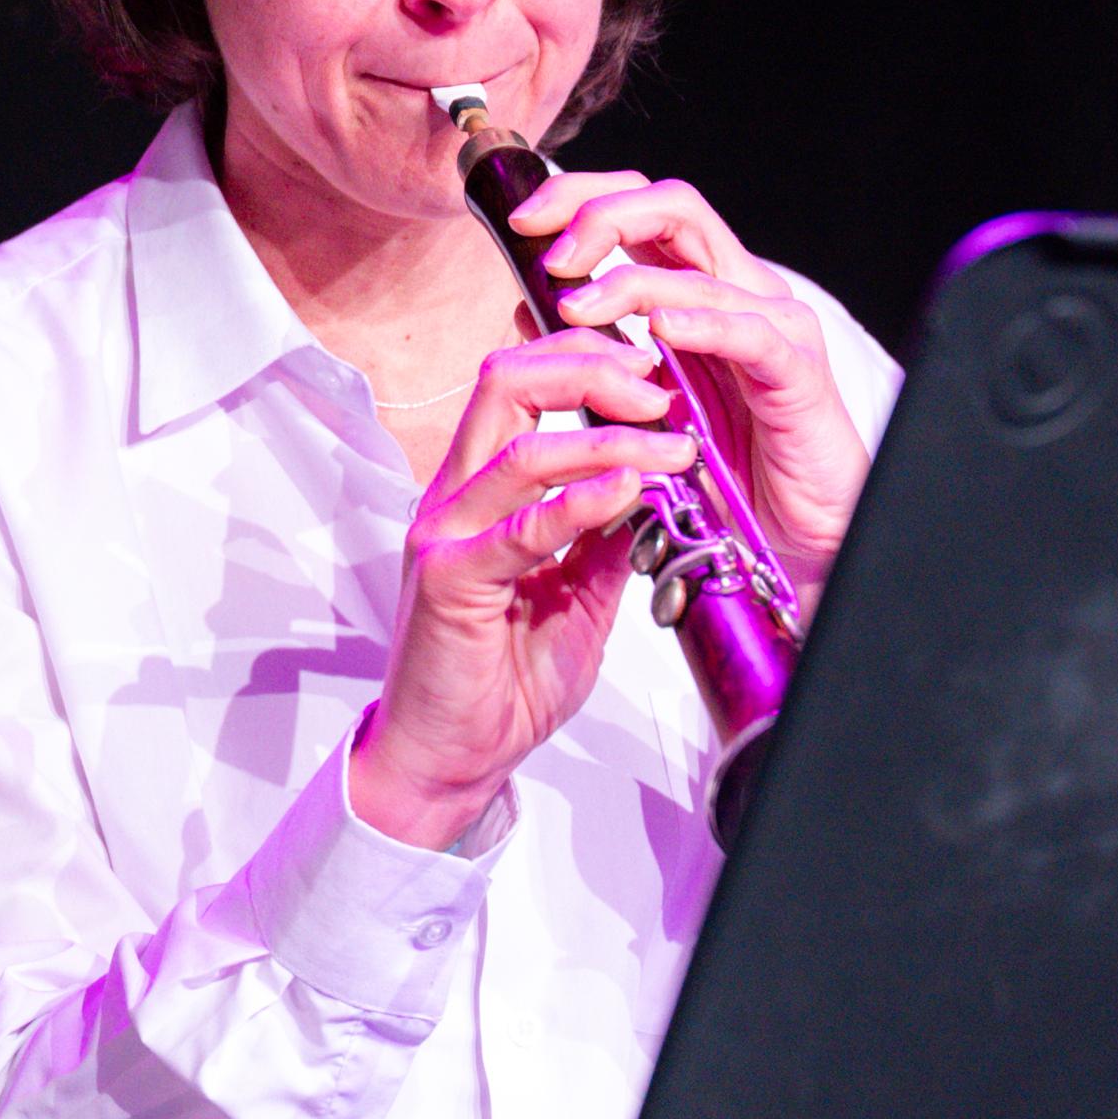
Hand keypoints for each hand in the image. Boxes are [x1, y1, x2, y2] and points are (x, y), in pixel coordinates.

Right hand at [349, 331, 699, 848]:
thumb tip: (651, 488)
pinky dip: (580, 502)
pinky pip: (521, 528)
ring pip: (523, 450)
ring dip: (608, 440)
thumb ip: (603, 539)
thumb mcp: (577, 595)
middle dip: (591, 370)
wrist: (452, 756)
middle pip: (507, 384)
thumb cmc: (503, 678)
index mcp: (477, 489)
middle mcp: (454, 497)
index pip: (518, 385)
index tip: (650, 372)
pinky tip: (628, 490)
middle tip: (658, 388)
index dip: (584, 362)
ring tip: (671, 450)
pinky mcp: (451, 580)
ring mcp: (446, 534)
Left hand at [497, 166, 864, 576]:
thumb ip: (598, 350)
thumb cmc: (726, 468)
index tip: (525, 219)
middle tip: (551, 253)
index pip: (646, 207)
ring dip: (628, 283)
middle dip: (601, 214)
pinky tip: (660, 330)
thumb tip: (526, 306)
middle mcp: (742, 291)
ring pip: (699, 272)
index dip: (584, 197)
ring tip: (576, 307)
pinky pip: (750, 334)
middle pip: (673, 207)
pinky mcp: (799, 373)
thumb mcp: (642, 401)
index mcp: (704, 288)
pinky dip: (702, 325)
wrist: (796, 533)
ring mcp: (776, 326)